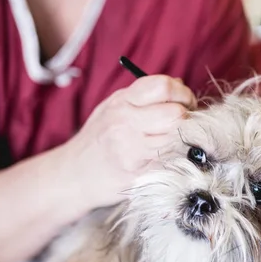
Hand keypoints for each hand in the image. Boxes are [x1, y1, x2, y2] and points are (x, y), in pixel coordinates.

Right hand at [59, 75, 196, 208]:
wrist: (73, 175)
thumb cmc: (98, 140)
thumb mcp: (114, 109)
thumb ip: (145, 97)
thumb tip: (180, 85)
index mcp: (122, 101)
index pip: (163, 86)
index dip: (182, 93)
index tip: (185, 102)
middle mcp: (126, 122)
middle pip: (176, 114)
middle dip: (187, 117)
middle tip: (184, 123)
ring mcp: (132, 149)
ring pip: (177, 137)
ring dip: (183, 138)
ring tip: (174, 140)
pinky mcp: (138, 172)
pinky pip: (170, 159)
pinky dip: (175, 157)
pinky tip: (167, 156)